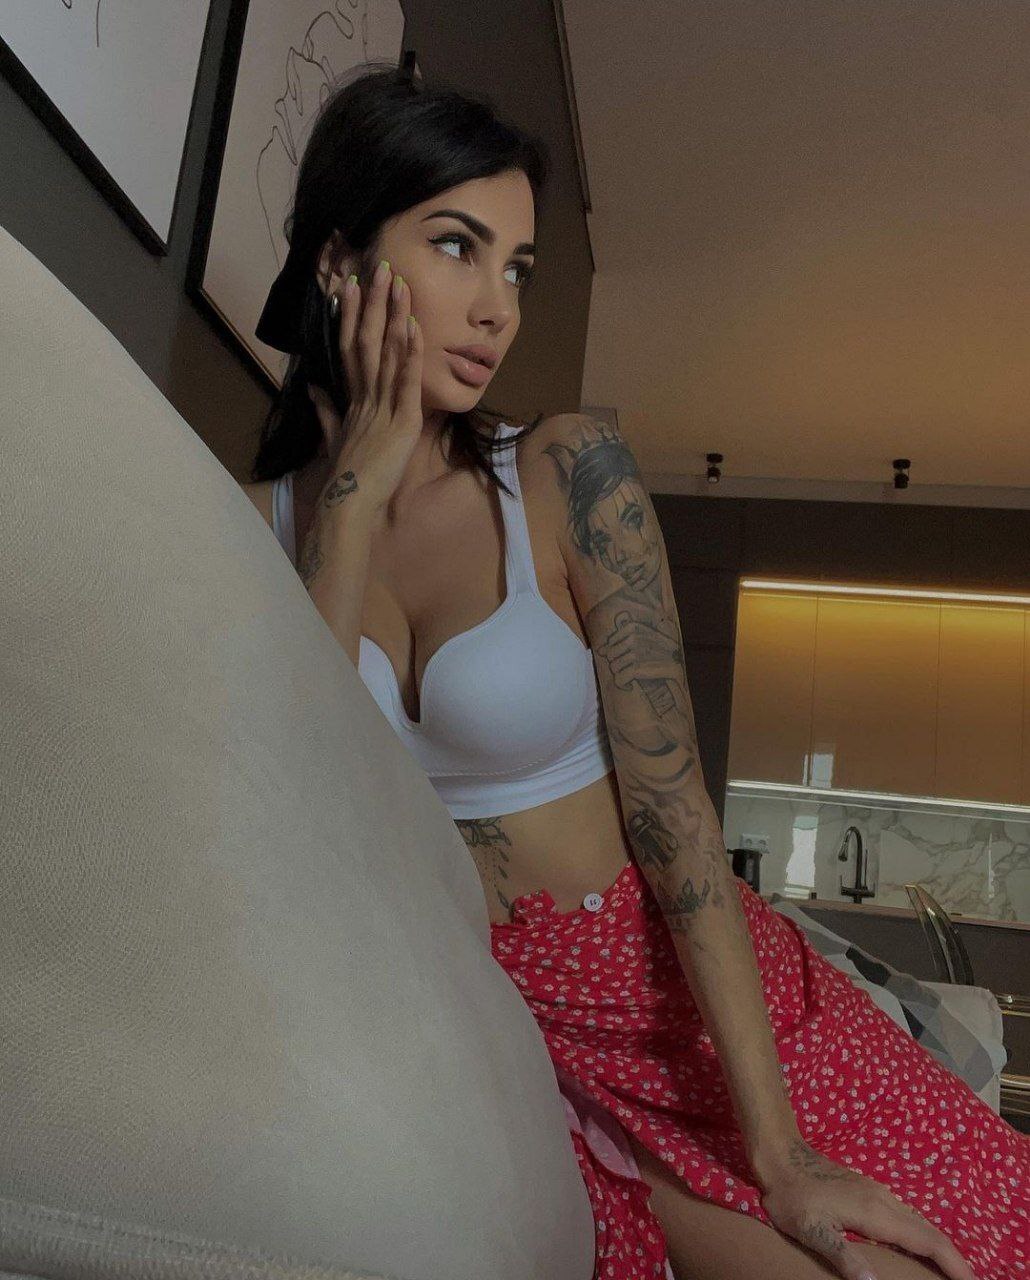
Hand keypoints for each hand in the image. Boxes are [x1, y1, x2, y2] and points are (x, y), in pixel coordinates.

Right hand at [307, 259, 422, 519]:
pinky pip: (405, 381)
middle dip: (373, 303)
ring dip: (393, 315)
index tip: (351, 286)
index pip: (350, 348)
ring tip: (398, 282)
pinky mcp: (401, 422)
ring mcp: (381, 406)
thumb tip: (314, 389)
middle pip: (367, 340)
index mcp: (351, 399)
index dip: (351, 316)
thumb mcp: (333, 438)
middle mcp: (364, 396)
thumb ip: (325, 411)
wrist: (347, 505)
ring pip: (386, 353)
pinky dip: (410, 353)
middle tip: (379, 267)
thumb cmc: (345, 477)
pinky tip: (414, 326)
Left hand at [596, 610, 682, 688]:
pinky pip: (619, 678)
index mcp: (635, 626)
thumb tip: (600, 650)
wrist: (676, 671)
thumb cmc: (657, 657)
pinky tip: (629, 686)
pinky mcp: (638, 668)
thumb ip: (619, 643)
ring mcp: (637, 652)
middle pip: (611, 655)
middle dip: (618, 665)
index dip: (615, 653)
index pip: (610, 642)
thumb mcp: (641, 644)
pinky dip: (622, 685)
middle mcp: (635, 636)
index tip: (627, 659)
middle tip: (632, 669)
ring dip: (621, 675)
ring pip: (614, 667)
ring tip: (633, 676)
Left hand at [758, 1139, 975, 1279]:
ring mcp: (878, 1192)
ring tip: (951, 1269)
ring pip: (919, 1221)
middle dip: (954, 1258)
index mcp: (877, 1213)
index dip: (953, 1263)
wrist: (782, 1157)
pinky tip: (919, 1243)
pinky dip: (923, 1233)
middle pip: (930, 1231)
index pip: (927, 1241)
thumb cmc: (794, 1197)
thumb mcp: (813, 1231)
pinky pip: (907, 1214)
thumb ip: (844, 1257)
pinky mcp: (869, 1190)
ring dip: (940, 1245)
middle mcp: (885, 1200)